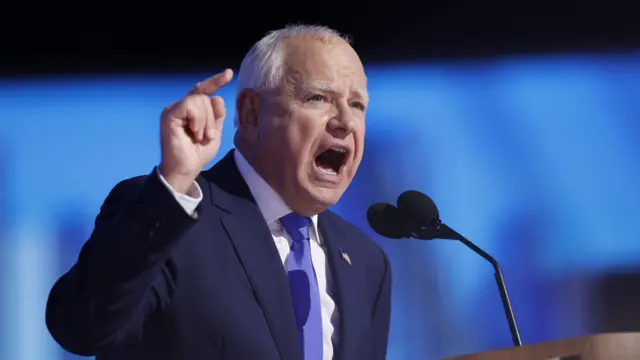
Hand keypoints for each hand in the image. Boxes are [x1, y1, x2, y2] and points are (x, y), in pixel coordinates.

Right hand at [159, 69, 233, 193]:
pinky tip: (193, 133)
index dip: (216, 81)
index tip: (229, 73)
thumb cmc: (198, 153)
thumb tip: (217, 98)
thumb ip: (217, 116)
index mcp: (191, 110)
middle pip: (205, 96)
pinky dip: (198, 121)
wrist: (186, 169)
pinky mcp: (169, 114)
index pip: (204, 91)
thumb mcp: (214, 133)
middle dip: (212, 118)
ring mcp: (173, 109)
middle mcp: (181, 106)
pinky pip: (191, 106)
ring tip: (199, 137)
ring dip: (206, 122)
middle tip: (207, 136)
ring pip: (199, 100)